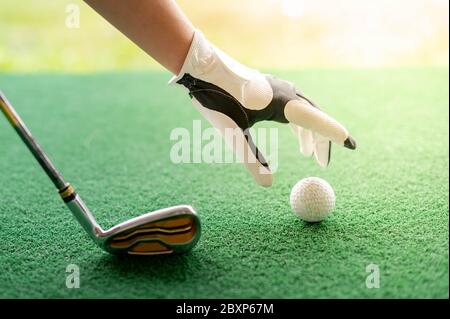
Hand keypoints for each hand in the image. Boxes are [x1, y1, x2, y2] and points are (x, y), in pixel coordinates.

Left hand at [171, 31, 355, 186]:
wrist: (201, 69)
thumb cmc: (216, 100)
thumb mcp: (233, 134)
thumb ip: (251, 159)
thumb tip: (268, 185)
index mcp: (281, 102)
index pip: (316, 121)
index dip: (334, 135)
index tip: (353, 146)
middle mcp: (286, 91)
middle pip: (314, 117)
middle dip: (322, 140)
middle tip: (323, 163)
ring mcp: (279, 86)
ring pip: (304, 111)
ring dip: (310, 132)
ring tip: (309, 154)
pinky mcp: (271, 86)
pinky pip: (293, 106)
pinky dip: (298, 122)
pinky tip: (295, 133)